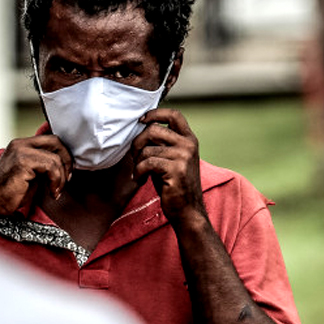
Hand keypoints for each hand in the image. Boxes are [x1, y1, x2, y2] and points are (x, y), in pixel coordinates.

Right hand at [0, 134, 71, 236]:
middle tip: (66, 180)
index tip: (66, 173)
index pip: (50, 139)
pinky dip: (56, 181)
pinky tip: (51, 193)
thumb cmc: (10, 194)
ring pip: (55, 157)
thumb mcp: (30, 174)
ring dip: (61, 177)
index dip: (63, 154)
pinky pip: (51, 166)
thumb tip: (64, 163)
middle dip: (67, 161)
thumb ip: (42, 165)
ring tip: (55, 191)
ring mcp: (20, 151)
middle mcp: (19, 144)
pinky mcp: (22, 162)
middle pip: (55, 141)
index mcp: (20, 145)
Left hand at [132, 108, 206, 225]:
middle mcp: (189, 144)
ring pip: (147, 149)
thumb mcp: (170, 158)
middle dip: (137, 143)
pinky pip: (147, 163)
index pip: (174, 115)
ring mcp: (184, 156)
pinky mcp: (177, 169)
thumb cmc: (173, 183)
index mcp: (188, 139)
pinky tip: (139, 179)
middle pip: (153, 130)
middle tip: (135, 157)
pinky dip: (138, 172)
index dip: (155, 113)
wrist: (187, 210)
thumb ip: (161, 142)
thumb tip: (141, 127)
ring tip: (140, 172)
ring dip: (137, 162)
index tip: (141, 120)